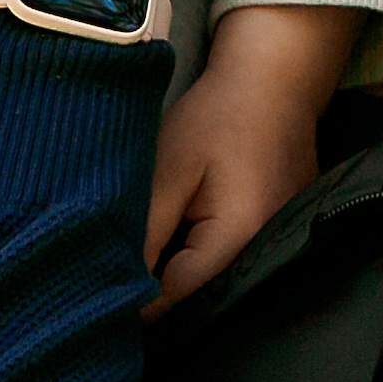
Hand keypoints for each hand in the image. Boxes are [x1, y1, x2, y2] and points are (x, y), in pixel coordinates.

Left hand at [145, 5, 355, 308]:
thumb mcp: (170, 169)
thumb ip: (148, 230)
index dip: (137, 302)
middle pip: (201, 294)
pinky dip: (204, 254)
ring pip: (217, 278)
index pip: (178, 295)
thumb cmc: (217, 117)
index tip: (101, 302)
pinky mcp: (281, 229)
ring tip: (145, 258)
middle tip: (115, 281)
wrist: (275, 79)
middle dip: (159, 291)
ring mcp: (279, 241)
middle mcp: (267, 250)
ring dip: (182, 273)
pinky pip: (234, 259)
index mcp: (239, 236)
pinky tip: (180, 237)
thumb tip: (122, 283)